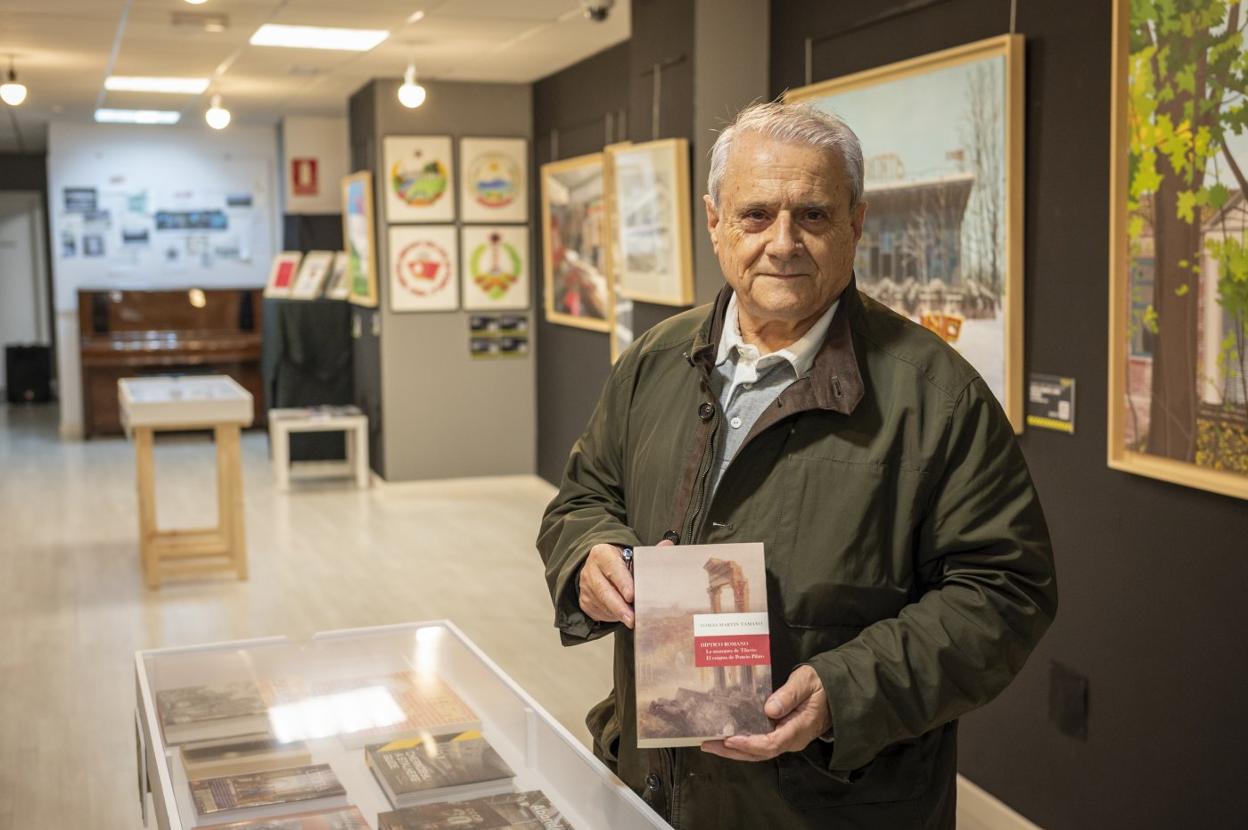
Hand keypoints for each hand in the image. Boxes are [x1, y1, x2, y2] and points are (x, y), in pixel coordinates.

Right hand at [577, 539, 673, 628]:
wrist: (598, 566)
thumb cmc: (619, 562)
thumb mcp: (631, 554)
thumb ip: (649, 553)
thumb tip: (668, 545)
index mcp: (602, 554)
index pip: (612, 568)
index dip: (622, 583)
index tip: (632, 596)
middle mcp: (591, 570)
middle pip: (604, 591)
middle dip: (619, 607)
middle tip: (632, 619)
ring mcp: (586, 587)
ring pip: (602, 604)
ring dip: (618, 614)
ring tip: (633, 620)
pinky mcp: (585, 601)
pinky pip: (598, 612)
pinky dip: (612, 617)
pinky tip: (622, 616)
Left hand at [700, 665, 829, 761]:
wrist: (836, 691)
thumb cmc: (822, 684)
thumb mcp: (807, 682)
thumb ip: (789, 695)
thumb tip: (770, 709)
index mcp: (799, 729)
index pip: (771, 743)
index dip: (749, 743)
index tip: (730, 739)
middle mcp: (791, 739)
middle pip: (759, 753)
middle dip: (733, 751)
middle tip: (708, 744)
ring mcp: (786, 738)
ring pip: (758, 751)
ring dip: (733, 749)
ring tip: (710, 743)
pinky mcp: (781, 733)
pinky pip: (760, 742)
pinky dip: (742, 742)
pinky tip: (726, 737)